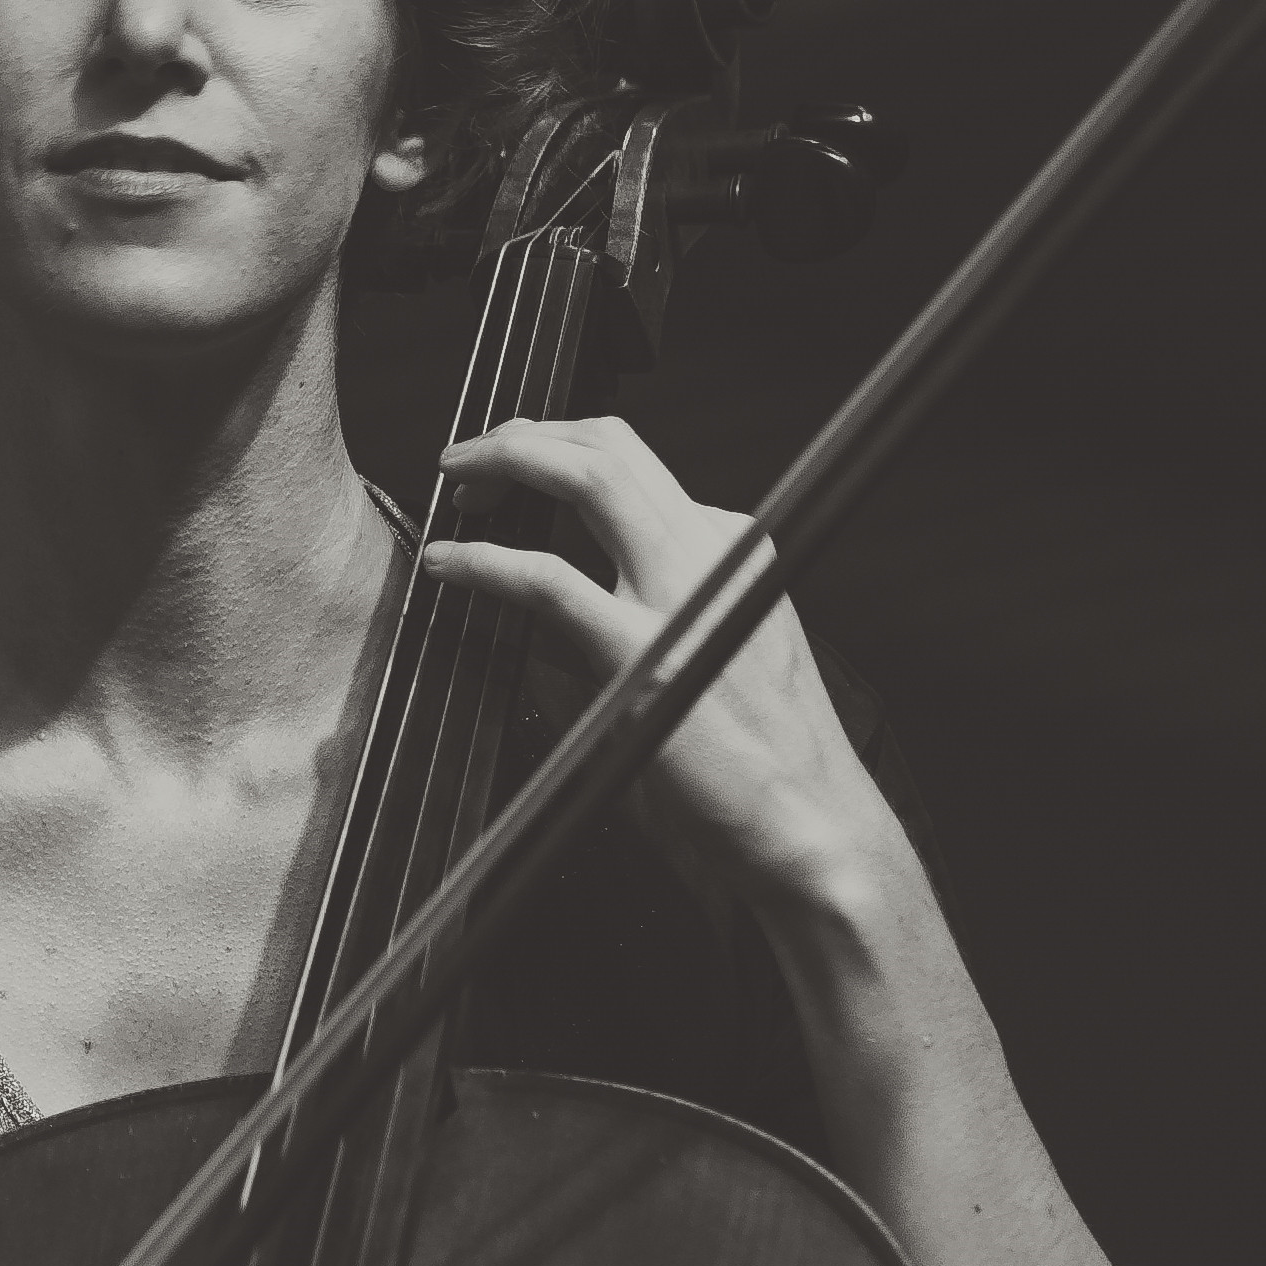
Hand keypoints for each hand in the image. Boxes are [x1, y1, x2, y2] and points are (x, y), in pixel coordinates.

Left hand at [420, 413, 906, 931]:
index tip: (516, 471)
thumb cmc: (765, 768)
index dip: (561, 452)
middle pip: (611, 446)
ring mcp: (683, 596)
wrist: (815, 831)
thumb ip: (646, 618)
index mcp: (733, 552)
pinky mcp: (644, 655)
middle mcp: (713, 554)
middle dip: (526, 435)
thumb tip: (549, 610)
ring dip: (507, 460)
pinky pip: (547, 580)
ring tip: (455, 478)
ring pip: (589, 476)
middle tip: (468, 458)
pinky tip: (450, 563)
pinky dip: (485, 562)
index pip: (638, 467)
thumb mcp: (713, 657)